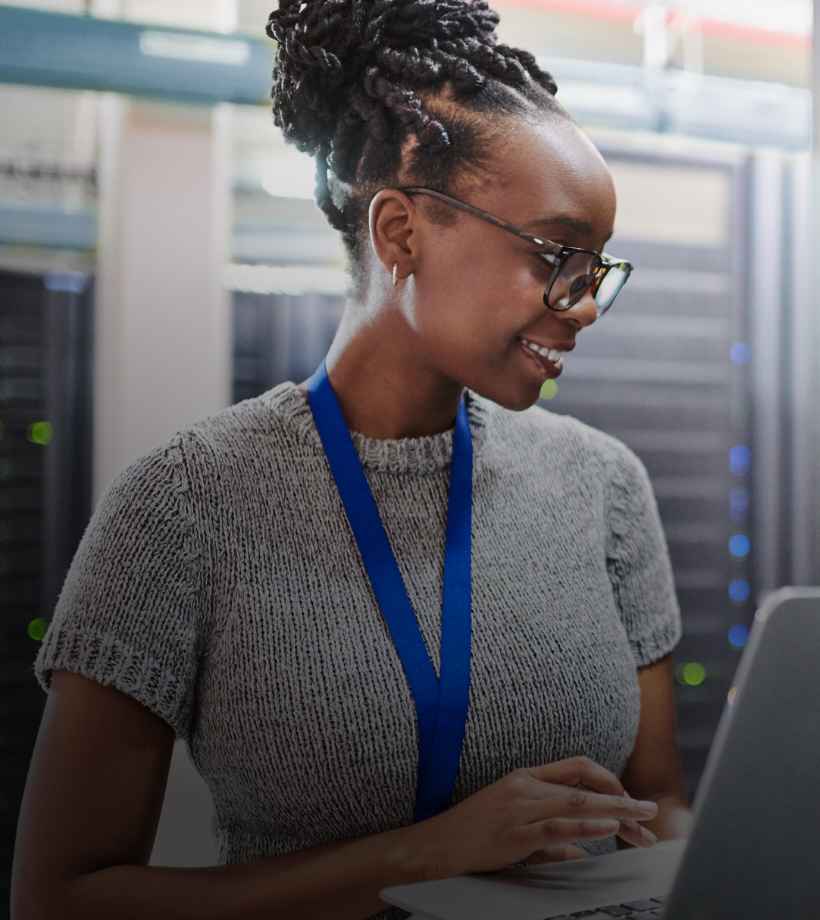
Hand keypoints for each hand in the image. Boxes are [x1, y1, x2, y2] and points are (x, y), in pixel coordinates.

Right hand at [408, 756, 659, 878]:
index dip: (607, 780)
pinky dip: (585, 825)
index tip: (627, 800)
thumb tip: (580, 850)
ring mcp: (520, 807)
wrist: (438, 844)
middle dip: (622, 798)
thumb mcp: (515, 825)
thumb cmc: (475, 834)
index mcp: (526, 777)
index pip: (576, 766)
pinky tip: (607, 828)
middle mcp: (526, 785)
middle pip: (584, 784)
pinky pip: (556, 826)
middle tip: (649, 811)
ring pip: (576, 802)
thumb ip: (550, 835)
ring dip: (614, 811)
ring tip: (640, 820)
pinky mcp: (515, 832)